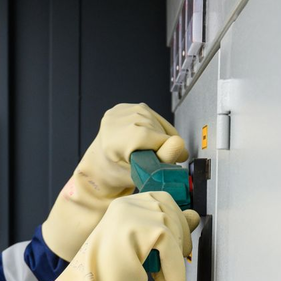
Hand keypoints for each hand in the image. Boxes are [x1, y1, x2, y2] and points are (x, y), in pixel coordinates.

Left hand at [42, 103, 188, 261]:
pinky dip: (156, 129)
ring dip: (161, 138)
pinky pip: (153, 116)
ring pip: (158, 122)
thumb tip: (179, 144)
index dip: (167, 150)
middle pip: (157, 129)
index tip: (169, 161)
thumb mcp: (141, 174)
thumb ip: (162, 159)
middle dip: (163, 146)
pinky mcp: (126, 106)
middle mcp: (116, 121)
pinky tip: (145, 139)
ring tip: (147, 150)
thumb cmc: (117, 173)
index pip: (154, 138)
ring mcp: (121, 111)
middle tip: (152, 159)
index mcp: (115, 140)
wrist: (100, 164)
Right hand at [76, 192, 200, 280]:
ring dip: (175, 260)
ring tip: (163, 279)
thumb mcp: (143, 245)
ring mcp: (132, 214)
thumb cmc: (111, 272)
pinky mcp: (139, 229)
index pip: (164, 201)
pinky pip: (171, 246)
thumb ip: (168, 227)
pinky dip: (174, 268)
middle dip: (178, 243)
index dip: (175, 227)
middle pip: (172, 213)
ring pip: (174, 230)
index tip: (173, 250)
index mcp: (126, 204)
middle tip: (168, 269)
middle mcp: (128, 204)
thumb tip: (195, 216)